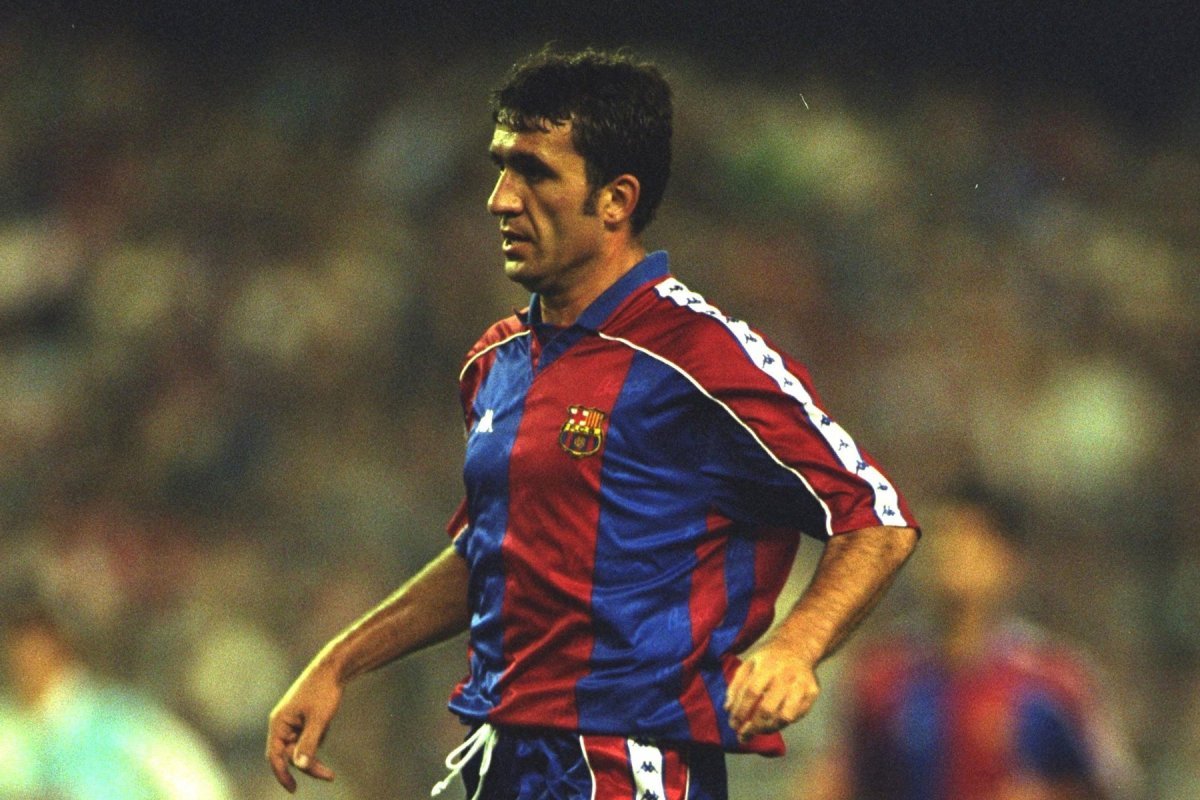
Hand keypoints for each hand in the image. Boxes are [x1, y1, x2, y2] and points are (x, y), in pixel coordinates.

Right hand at [266, 662, 342, 791]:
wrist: (333, 669)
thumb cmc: (324, 691)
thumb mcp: (319, 720)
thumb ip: (309, 744)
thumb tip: (300, 766)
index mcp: (279, 723)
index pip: (274, 757)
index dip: (282, 775)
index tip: (293, 789)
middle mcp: (282, 724)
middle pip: (290, 755)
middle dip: (308, 764)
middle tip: (330, 775)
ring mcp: (292, 721)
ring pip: (300, 748)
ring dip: (314, 749)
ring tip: (326, 724)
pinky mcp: (302, 719)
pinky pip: (309, 738)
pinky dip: (319, 735)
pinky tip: (326, 717)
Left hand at [724, 636, 820, 741]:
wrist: (798, 647)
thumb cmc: (768, 660)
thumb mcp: (749, 664)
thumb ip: (736, 685)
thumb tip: (728, 709)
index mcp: (767, 664)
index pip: (751, 692)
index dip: (740, 711)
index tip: (733, 724)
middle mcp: (786, 674)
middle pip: (768, 708)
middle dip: (753, 726)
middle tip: (743, 736)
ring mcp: (802, 684)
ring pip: (785, 717)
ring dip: (768, 729)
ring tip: (757, 731)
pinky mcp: (812, 692)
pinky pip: (797, 716)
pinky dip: (783, 724)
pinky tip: (772, 724)